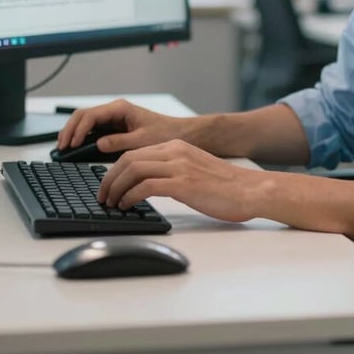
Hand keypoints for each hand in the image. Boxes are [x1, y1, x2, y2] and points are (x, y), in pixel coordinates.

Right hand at [56, 98, 189, 153]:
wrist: (180, 134)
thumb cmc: (165, 134)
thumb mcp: (142, 140)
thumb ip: (119, 142)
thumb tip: (98, 144)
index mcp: (120, 109)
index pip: (90, 115)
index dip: (78, 130)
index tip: (72, 145)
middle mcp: (114, 111)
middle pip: (82, 116)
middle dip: (69, 130)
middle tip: (60, 148)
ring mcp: (113, 119)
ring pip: (85, 122)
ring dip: (73, 133)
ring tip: (62, 148)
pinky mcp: (114, 128)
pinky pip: (93, 130)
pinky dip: (82, 138)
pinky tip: (75, 149)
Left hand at [99, 140, 262, 222]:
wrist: (250, 189)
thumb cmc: (226, 186)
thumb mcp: (194, 169)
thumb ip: (173, 171)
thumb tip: (147, 185)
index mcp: (176, 147)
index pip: (135, 153)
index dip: (115, 169)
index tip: (108, 185)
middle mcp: (175, 152)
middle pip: (128, 159)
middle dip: (109, 178)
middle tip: (103, 195)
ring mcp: (179, 167)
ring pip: (133, 170)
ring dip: (116, 188)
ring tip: (111, 203)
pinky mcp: (183, 184)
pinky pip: (146, 186)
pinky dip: (130, 196)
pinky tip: (127, 206)